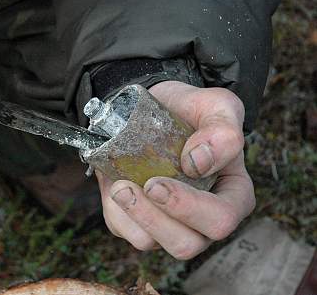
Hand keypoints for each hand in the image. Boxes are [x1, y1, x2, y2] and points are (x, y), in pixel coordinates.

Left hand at [97, 81, 254, 259]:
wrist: (149, 109)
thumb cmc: (189, 110)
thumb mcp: (217, 105)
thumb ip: (223, 128)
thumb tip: (199, 162)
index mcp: (233, 195)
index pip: (220, 220)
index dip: (189, 207)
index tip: (158, 181)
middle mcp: (203, 217)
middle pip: (187, 244)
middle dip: (157, 218)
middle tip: (142, 185)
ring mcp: (171, 223)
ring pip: (153, 243)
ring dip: (133, 215)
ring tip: (120, 186)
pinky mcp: (140, 221)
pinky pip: (125, 231)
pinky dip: (116, 212)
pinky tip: (116, 186)